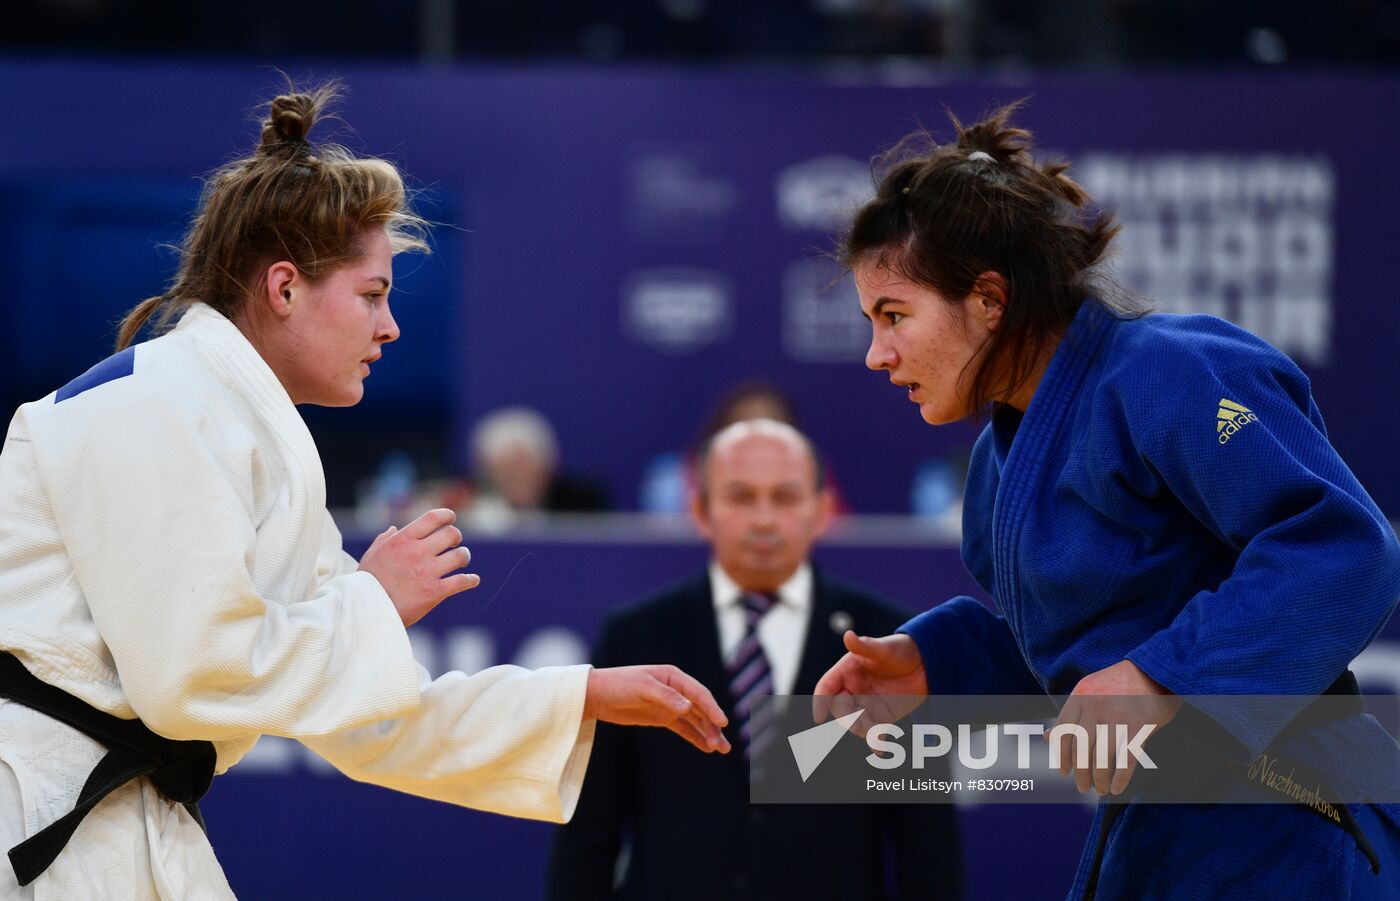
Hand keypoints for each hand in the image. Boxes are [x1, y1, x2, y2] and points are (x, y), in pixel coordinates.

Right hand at [358, 508, 479, 626]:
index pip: (433, 518)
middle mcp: (417, 552)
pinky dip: (470, 580)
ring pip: (460, 556)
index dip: (447, 515)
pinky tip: (472, 580)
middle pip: (451, 534)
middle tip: (454, 544)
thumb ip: (384, 540)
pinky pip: (461, 582)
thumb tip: (394, 529)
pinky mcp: (435, 592)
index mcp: (403, 540)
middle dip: (456, 538)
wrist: (366, 611)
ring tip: (461, 561)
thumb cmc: (366, 583)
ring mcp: (427, 572)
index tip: (451, 518)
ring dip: (464, 557)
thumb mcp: (371, 556)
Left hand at [584, 665, 730, 753]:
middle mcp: (676, 690)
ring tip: (721, 750)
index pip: (699, 694)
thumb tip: (689, 708)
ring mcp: (670, 705)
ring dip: (708, 733)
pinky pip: (684, 728)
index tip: (723, 723)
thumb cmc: (619, 684)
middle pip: (701, 709)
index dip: (713, 708)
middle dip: (713, 726)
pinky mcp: (662, 718)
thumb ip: (666, 697)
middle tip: (722, 745)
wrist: (597, 695)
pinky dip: (696, 737)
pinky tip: (706, 748)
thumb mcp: (643, 687)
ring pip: (696, 720)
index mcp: (674, 677)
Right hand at [812, 632, 928, 736]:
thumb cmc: (902, 649)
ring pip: (856, 723)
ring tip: (876, 737)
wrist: (927, 663)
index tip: (818, 717)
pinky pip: (875, 732)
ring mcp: (867, 705)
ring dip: (863, 731)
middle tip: (860, 726)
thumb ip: (866, 646)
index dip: (820, 701)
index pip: (826, 687)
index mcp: (846, 671)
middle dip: (847, 720)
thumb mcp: (884, 648)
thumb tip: (848, 635)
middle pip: (840, 710)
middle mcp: (853, 690)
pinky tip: (880, 749)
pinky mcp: (883, 717)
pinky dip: (876, 742)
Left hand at [1051, 659, 1181, 795]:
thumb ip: (1070, 714)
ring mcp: (1117, 717)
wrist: (1154, 669)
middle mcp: (1095, 707)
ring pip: (1102, 758)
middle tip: (1082, 787)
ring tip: (1101, 789)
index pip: (1063, 732)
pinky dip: (1120, 778)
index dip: (1061, 756)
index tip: (1064, 772)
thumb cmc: (1119, 684)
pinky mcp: (1138, 727)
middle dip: (1080, 773)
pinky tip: (1117, 788)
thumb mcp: (1089, 690)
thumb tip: (1048, 737)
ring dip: (1100, 779)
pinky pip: (1125, 760)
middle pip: (1081, 748)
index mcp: (1080, 697)